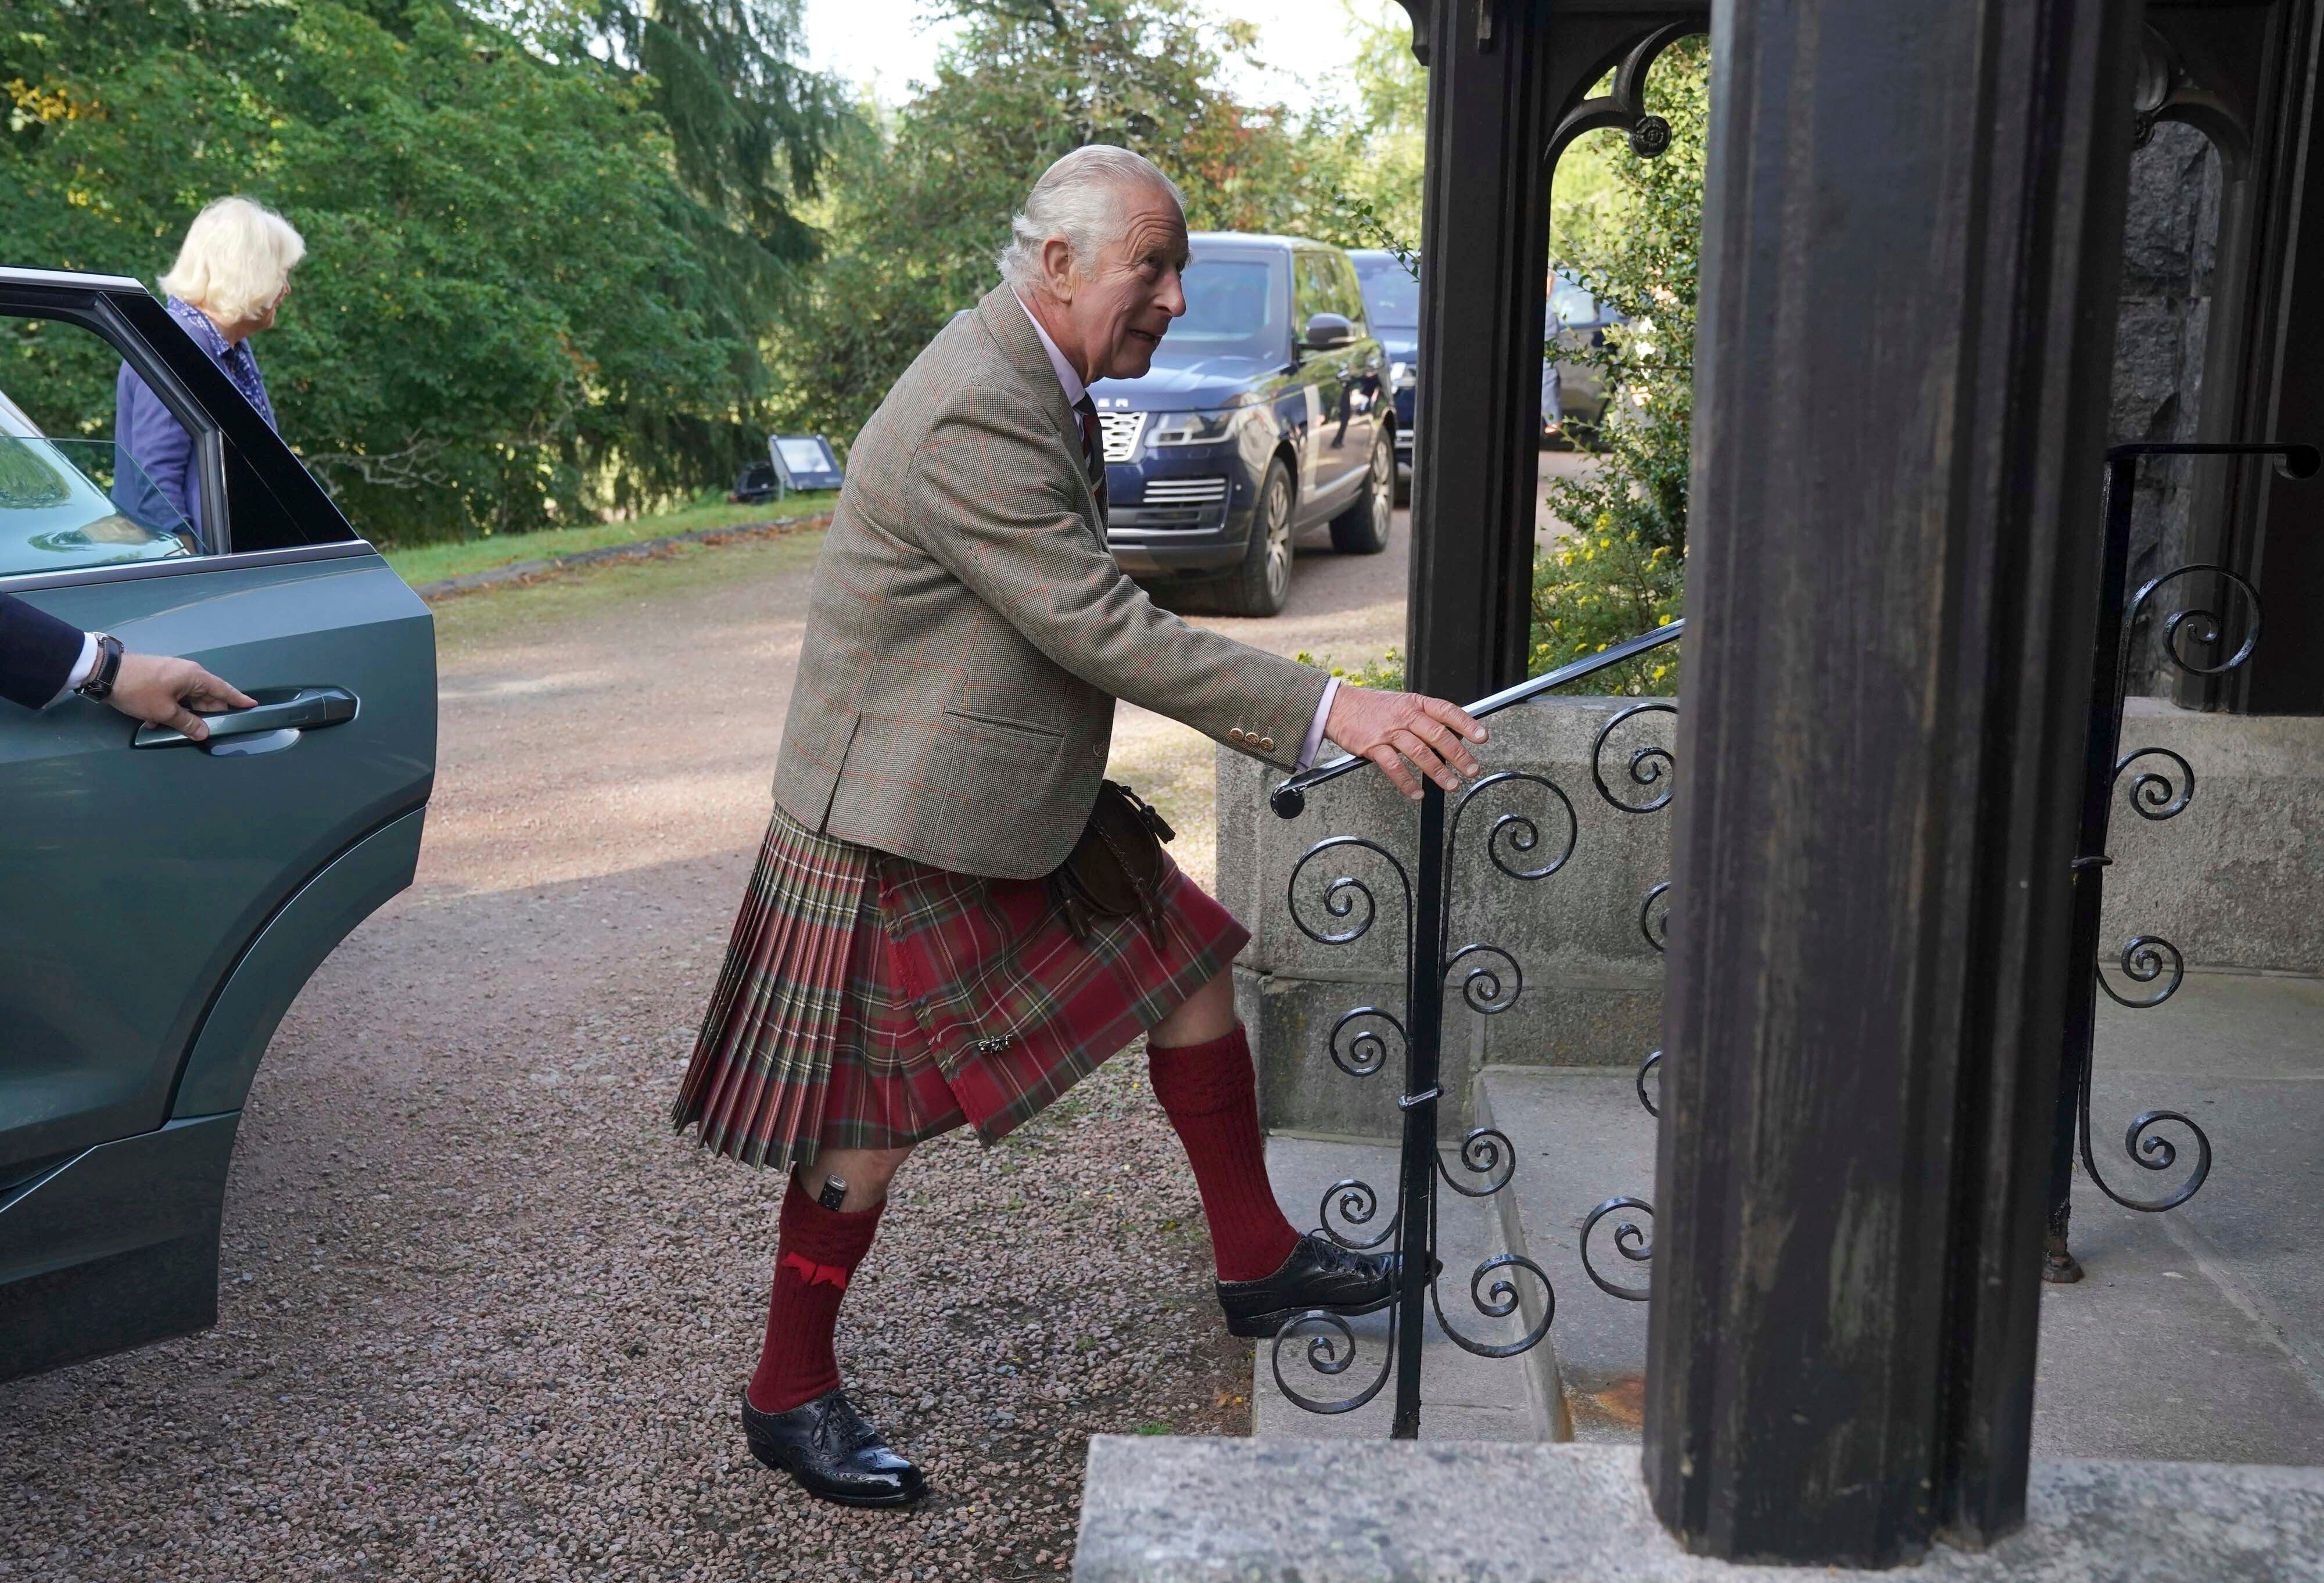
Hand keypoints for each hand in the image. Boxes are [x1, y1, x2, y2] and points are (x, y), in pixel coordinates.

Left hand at [106, 652, 255, 741]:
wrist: (105, 672)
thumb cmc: (139, 690)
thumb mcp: (164, 711)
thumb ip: (187, 723)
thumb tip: (204, 733)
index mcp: (195, 677)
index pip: (224, 690)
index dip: (238, 700)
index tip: (253, 706)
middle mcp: (187, 673)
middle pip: (206, 697)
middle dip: (206, 715)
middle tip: (207, 731)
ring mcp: (173, 674)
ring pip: (187, 699)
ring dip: (183, 714)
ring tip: (173, 729)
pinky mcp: (159, 678)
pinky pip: (173, 696)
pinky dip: (169, 709)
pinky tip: (155, 722)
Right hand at [1325, 685, 1487, 799]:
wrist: (1338, 706)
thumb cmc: (1373, 708)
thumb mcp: (1402, 704)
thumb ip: (1424, 717)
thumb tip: (1451, 734)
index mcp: (1415, 704)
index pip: (1446, 711)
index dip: (1466, 724)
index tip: (1482, 738)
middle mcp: (1404, 716)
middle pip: (1437, 735)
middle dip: (1457, 754)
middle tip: (1471, 769)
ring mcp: (1389, 731)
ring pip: (1418, 752)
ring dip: (1437, 771)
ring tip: (1451, 785)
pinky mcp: (1373, 746)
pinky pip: (1394, 766)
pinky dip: (1406, 782)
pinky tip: (1416, 793)